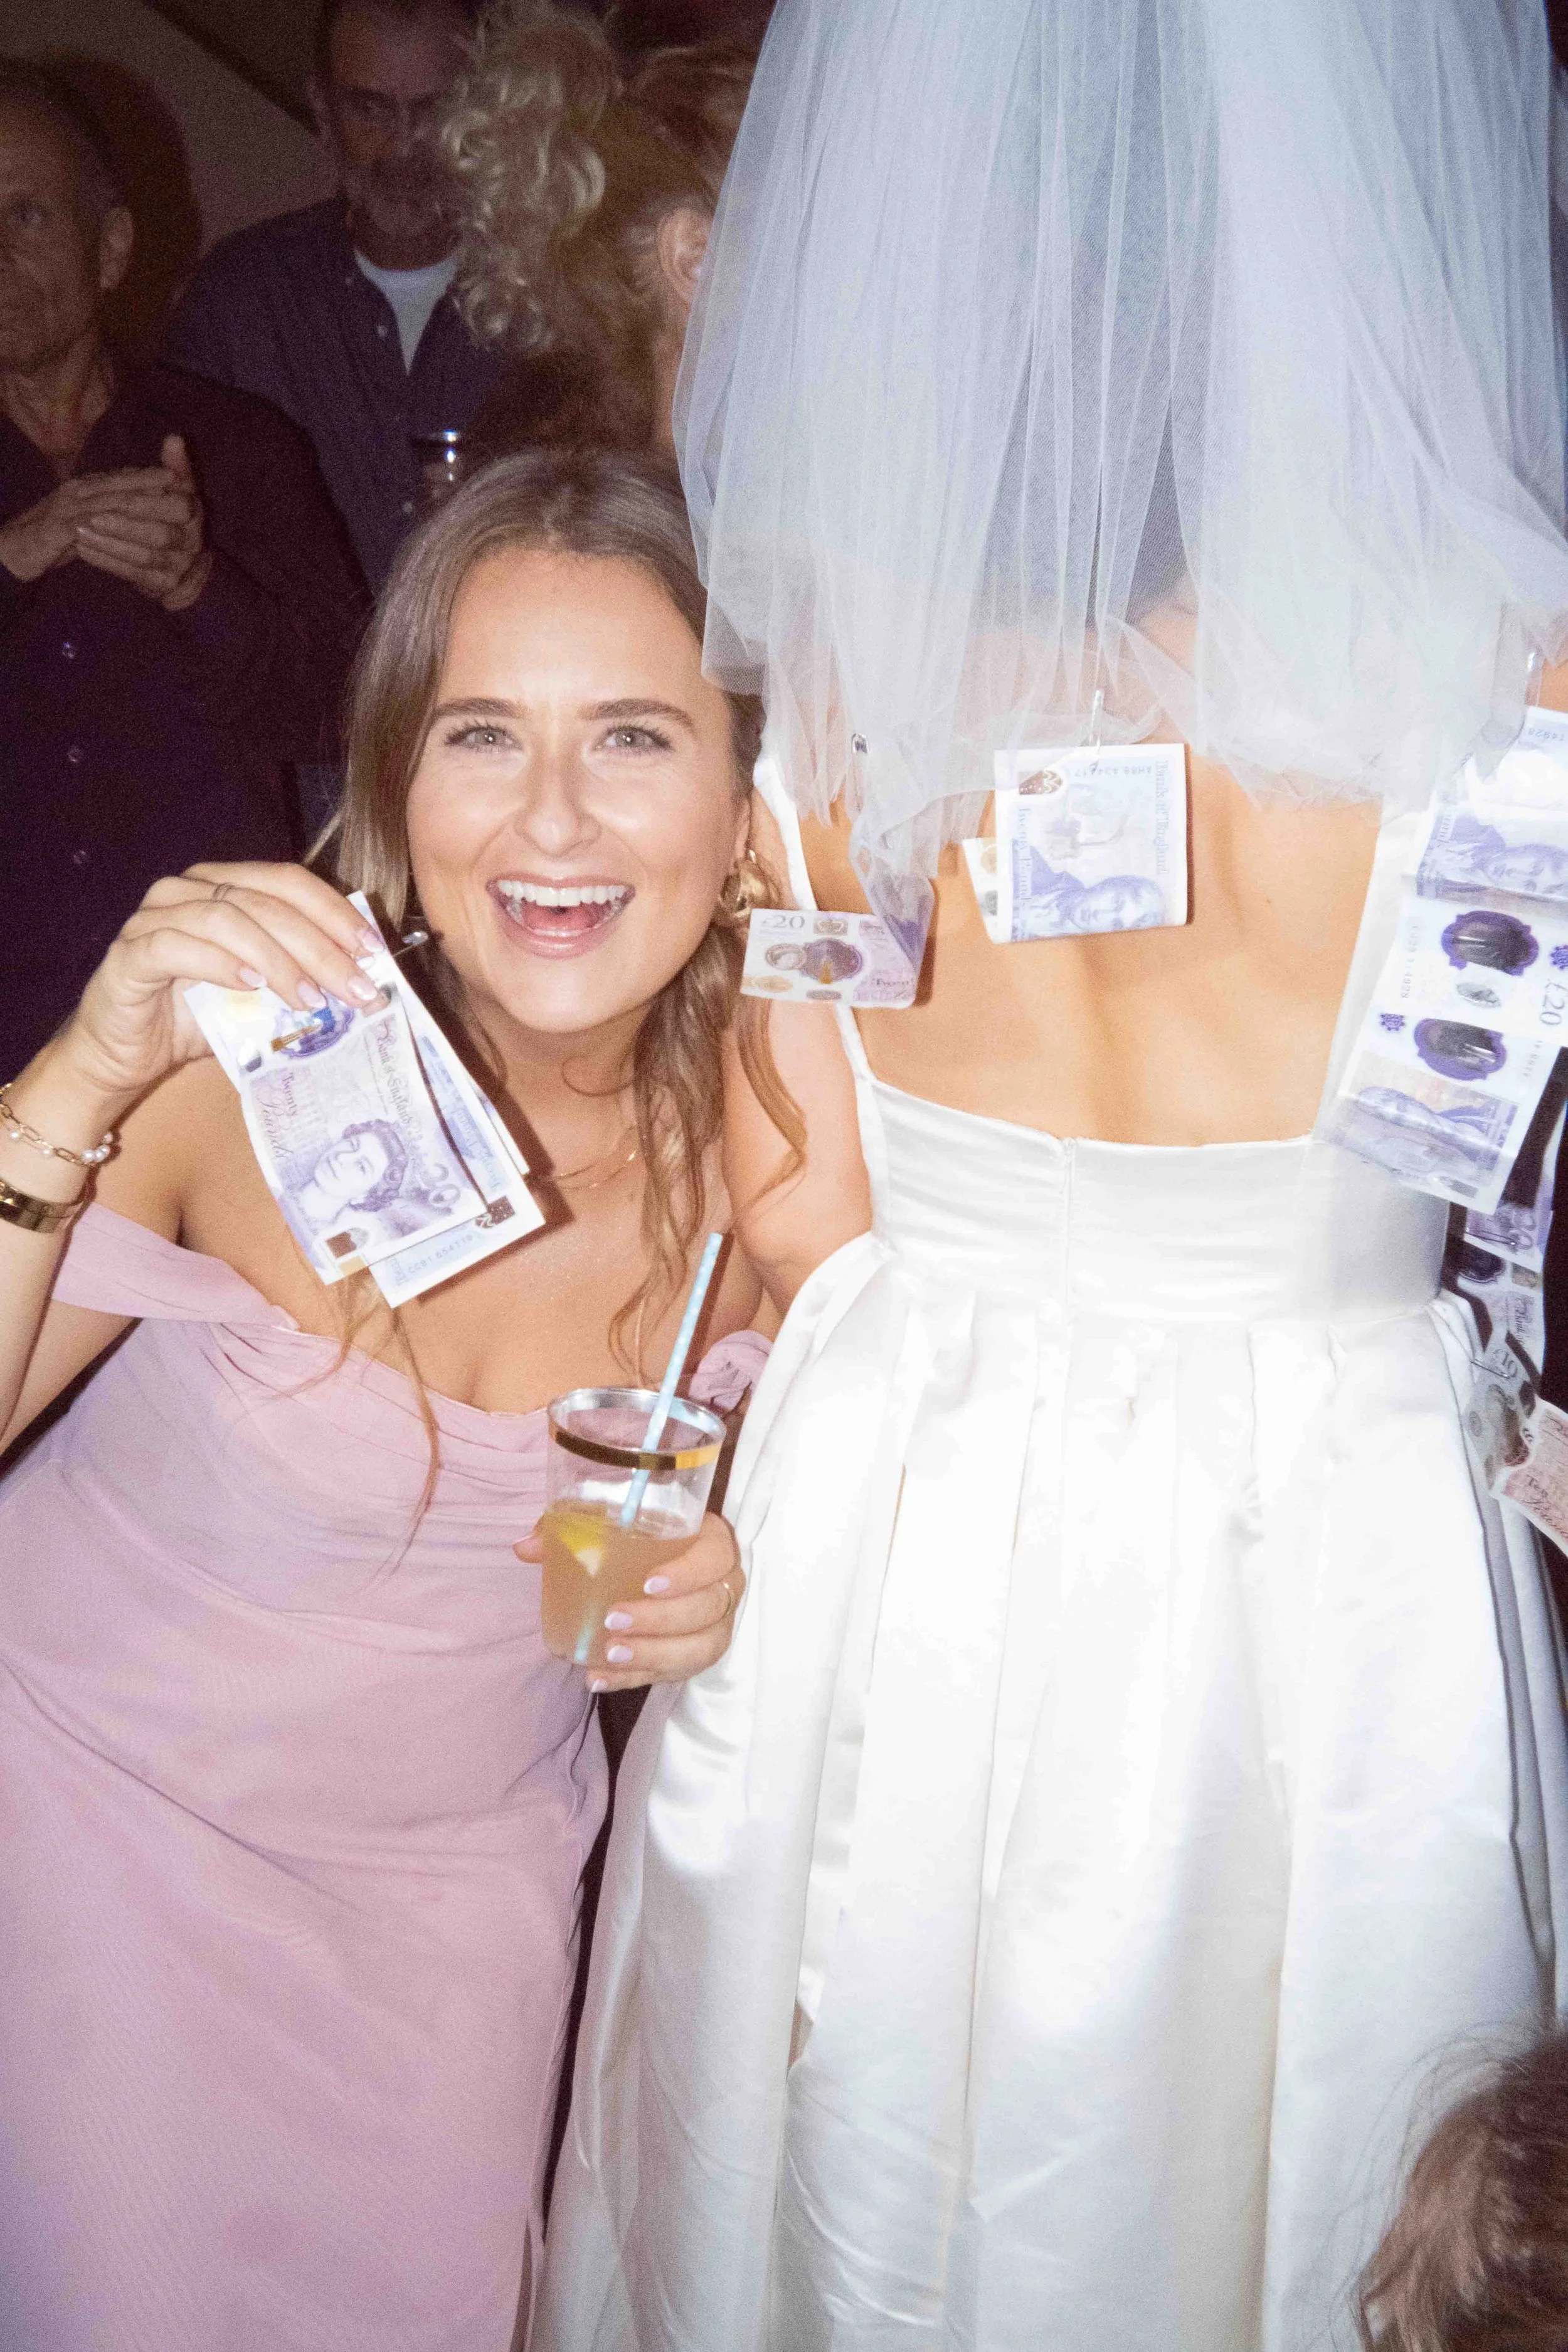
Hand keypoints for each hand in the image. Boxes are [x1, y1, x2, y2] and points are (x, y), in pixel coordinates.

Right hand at [0, 466, 175, 584]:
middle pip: (120, 484)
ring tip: (166, 500)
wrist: (13, 550)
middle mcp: (77, 490)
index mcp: (85, 487)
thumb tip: (137, 509)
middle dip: (151, 482)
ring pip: (110, 500)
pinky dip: (116, 523)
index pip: (121, 477)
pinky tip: (136, 526)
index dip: (148, 476)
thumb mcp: (85, 522)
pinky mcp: (59, 527)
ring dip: (141, 499)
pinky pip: (92, 524)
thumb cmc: (52, 538)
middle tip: (182, 483)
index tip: (178, 475)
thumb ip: (107, 512)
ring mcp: (67, 506)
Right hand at [53, 861, 385, 1112]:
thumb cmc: (194, 1019)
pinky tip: (251, 986)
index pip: (288, 881)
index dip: (334, 912)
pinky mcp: (130, 954)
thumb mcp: (260, 995)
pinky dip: (220, 963)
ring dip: (278, 960)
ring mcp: (154, 917)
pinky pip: (176, 946)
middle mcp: (188, 890)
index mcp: (224, 885)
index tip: (373, 951)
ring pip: (227, 919)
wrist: (125, 1054)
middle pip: (266, 902)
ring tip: (311, 999)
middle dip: (320, 946)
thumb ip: (299, 978)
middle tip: (356, 987)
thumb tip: (364, 985)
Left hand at [73, 436, 212, 611]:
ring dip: (110, 545)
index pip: (177, 508)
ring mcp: (179, 567)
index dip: (148, 504)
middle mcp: (193, 543)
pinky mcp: (163, 585)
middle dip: (124, 527)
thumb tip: (174, 438)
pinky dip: (107, 562)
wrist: (181, 557)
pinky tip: (84, 550)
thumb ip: (175, 465)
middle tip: (92, 517)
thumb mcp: (178, 487)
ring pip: (144, 557)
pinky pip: (133, 575)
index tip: (119, 497)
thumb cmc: (172, 512)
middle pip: (160, 536)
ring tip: (80, 531)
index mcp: (195, 515)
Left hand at [514, 1511, 746, 1693]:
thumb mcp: (613, 1525)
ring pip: (699, 1648)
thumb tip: (526, 1546)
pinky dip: (634, 1677)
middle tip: (614, 1620)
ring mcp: (716, 1625)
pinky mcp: (697, 1655)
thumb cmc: (643, 1539)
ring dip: (653, 1654)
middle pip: (707, 1608)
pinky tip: (599, 1678)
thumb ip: (571, 1528)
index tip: (648, 1583)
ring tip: (609, 1655)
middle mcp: (724, 1585)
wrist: (664, 1565)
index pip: (715, 1556)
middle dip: (660, 1619)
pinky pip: (673, 1674)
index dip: (688, 1573)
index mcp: (712, 1543)